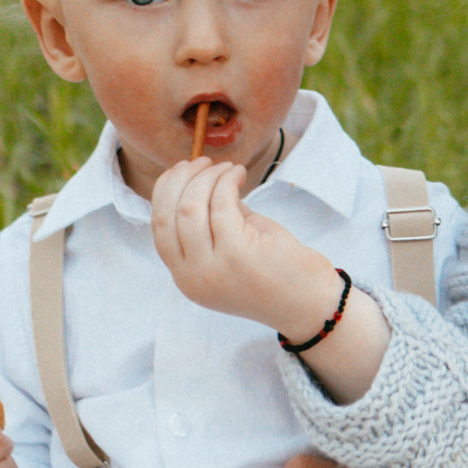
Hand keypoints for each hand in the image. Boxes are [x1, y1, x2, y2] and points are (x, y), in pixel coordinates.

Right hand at [151, 157, 391, 401]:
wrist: (309, 304)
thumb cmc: (274, 271)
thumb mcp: (231, 247)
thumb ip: (210, 221)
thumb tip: (199, 179)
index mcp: (186, 277)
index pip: (158, 228)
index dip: (165, 191)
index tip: (181, 170)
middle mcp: (191, 277)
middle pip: (167, 214)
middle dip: (181, 179)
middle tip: (203, 162)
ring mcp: (211, 268)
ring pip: (190, 207)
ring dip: (207, 177)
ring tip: (227, 168)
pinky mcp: (236, 254)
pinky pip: (221, 204)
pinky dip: (227, 180)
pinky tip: (239, 174)